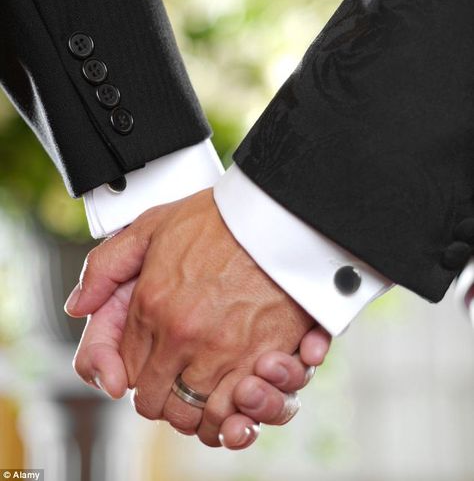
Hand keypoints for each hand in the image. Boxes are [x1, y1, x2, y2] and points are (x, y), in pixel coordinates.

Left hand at [66, 188, 327, 445]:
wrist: (276, 214)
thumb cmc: (217, 219)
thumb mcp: (149, 227)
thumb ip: (104, 267)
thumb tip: (77, 306)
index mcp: (152, 307)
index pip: (126, 372)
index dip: (134, 376)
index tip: (149, 367)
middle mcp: (184, 336)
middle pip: (156, 402)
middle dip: (161, 397)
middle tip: (174, 383)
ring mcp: (225, 349)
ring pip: (195, 416)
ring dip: (194, 413)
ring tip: (202, 393)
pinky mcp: (265, 356)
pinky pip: (236, 410)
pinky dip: (230, 414)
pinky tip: (231, 397)